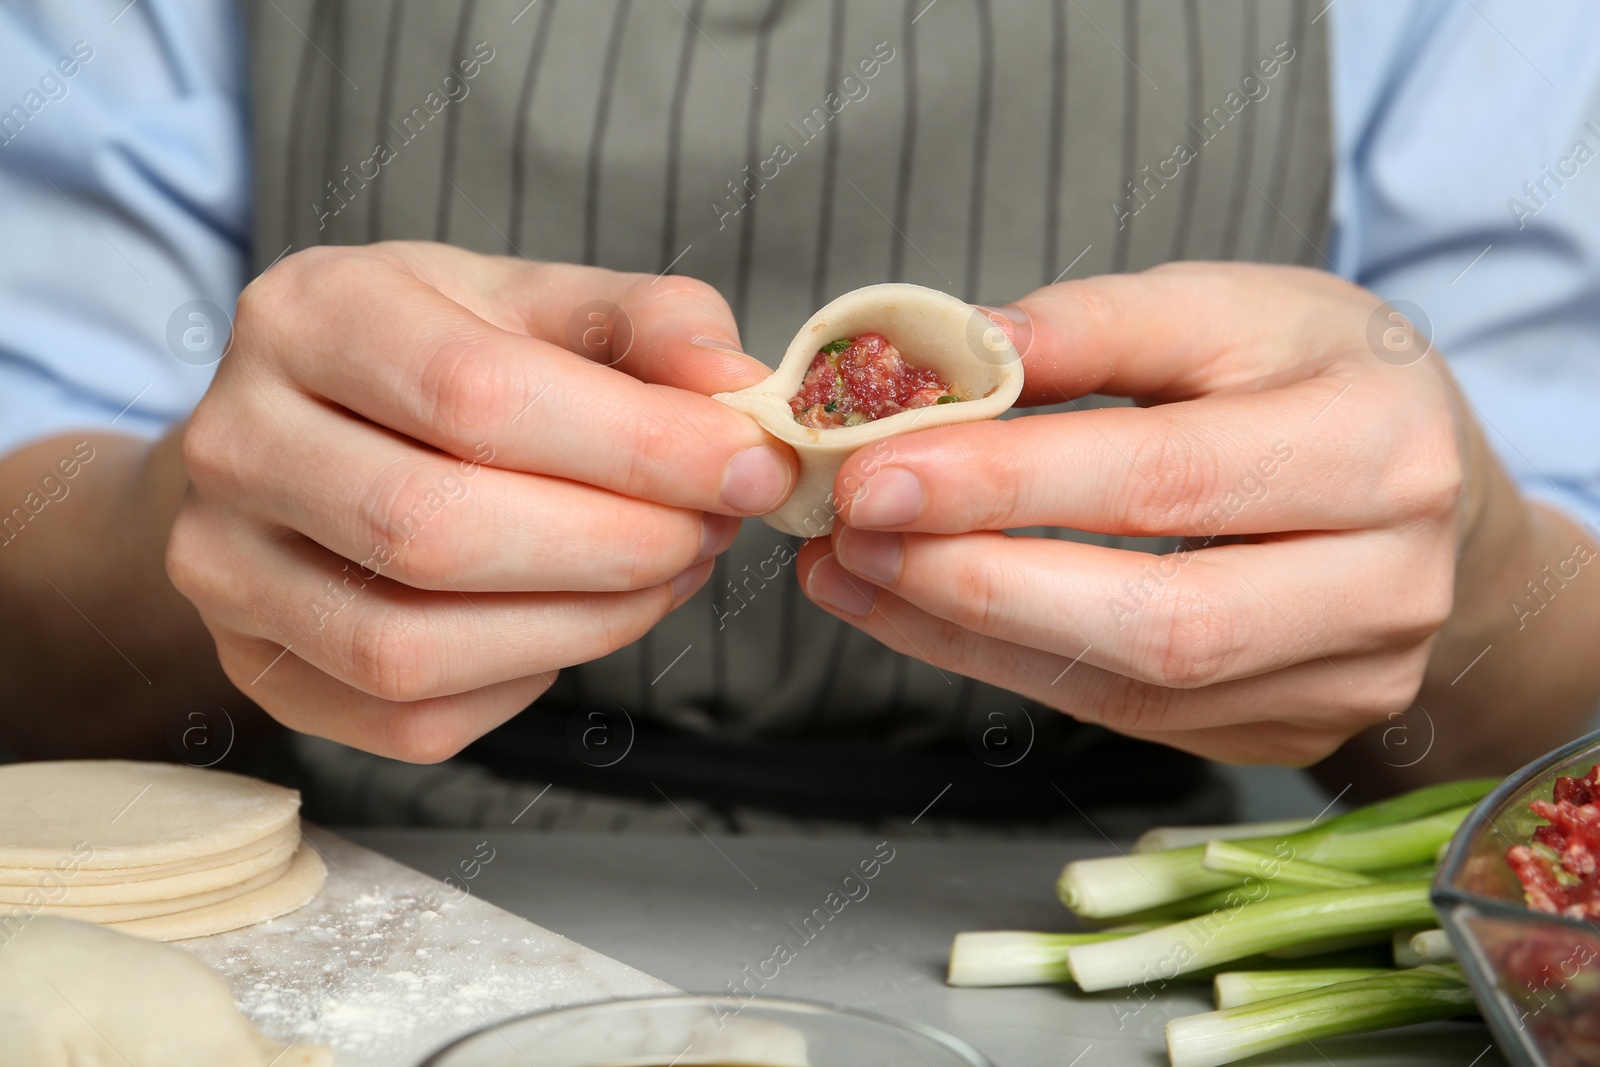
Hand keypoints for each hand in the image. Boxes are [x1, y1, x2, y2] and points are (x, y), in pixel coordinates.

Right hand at [168, 242, 793, 761]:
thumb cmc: (430, 362)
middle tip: (709, 530)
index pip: (474, 394)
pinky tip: (578, 617)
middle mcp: (234, 443)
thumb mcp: (532, 303)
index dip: (636, 446)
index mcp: (309, 316)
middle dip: (616, 546)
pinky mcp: (260, 669)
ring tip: (664, 573)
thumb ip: (646, 325)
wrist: (298, 436)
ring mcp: (225, 571)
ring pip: (410, 647)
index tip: (748, 467)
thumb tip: (738, 388)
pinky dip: (528, 678)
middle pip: (434, 530)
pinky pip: (411, 717)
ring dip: (583, 626)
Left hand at [799, 262, 1584, 770]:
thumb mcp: (1232, 306)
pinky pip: (1126, 717)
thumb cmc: (1316, 376)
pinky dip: (1002, 665)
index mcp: (1381, 445)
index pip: (1169, 478)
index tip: (871, 467)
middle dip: (975, 580)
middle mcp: (1387, 586)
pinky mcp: (1291, 731)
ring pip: (1134, 687)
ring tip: (851, 569)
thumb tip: (958, 353)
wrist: (1421, 485)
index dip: (1009, 483)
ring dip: (965, 634)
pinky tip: (913, 610)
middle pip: (1157, 617)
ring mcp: (1345, 680)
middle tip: (846, 529)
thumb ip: (1100, 325)